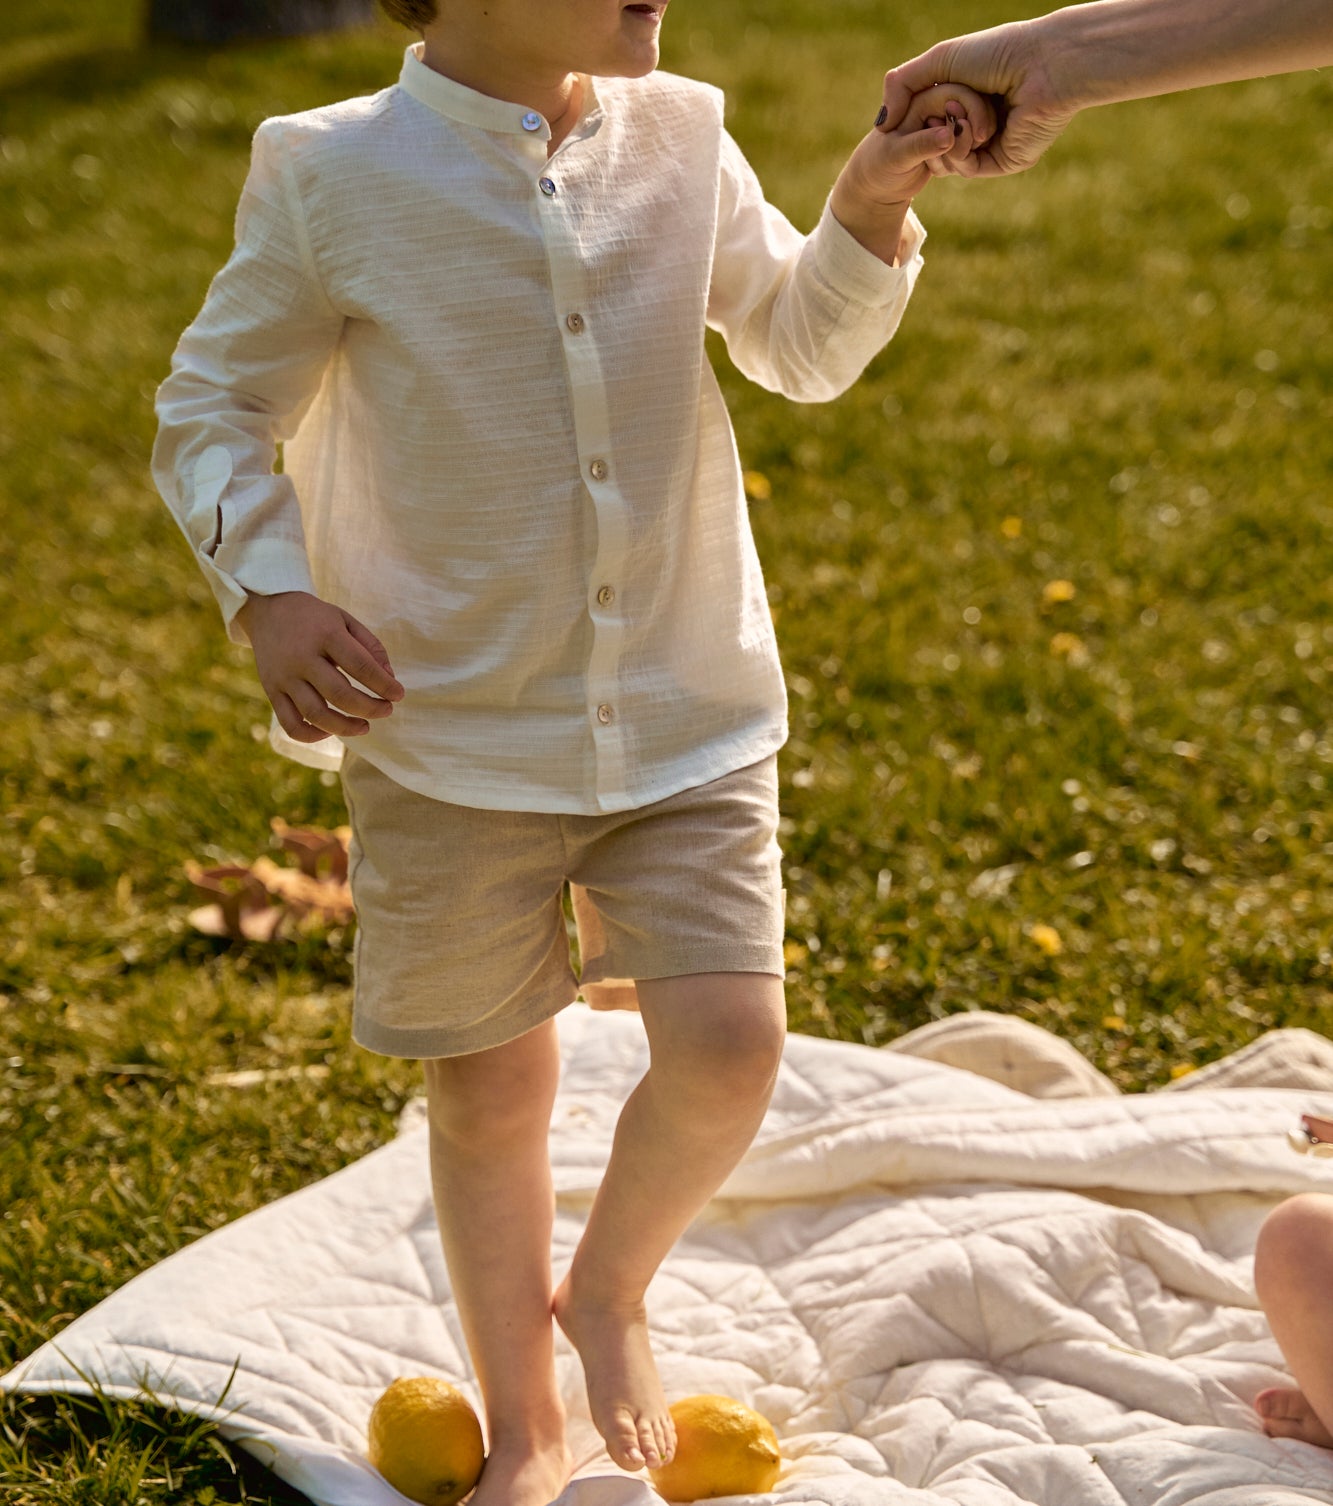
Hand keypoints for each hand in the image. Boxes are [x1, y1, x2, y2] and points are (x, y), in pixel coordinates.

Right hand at [235, 590, 404, 742]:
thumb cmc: (315, 619)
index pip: (361, 666)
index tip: (398, 694)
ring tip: (364, 726)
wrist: (268, 610)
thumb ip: (371, 647)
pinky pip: (290, 724)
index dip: (384, 685)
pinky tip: (329, 731)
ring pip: (316, 715)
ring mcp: (284, 677)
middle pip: (340, 694)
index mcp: (326, 635)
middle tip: (386, 710)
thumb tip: (389, 679)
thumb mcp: (346, 620)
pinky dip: (311, 735)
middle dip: (369, 708)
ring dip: (345, 727)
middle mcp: (302, 658)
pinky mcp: (271, 691)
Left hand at [831, 83, 996, 261]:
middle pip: (972, 106)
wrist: (875, 184)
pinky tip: (959, 167)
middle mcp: (935, 105)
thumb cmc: (879, 166)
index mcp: (922, 97)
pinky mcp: (951, 139)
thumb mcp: (897, 156)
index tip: (979, 136)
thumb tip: (948, 136)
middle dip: (977, 129)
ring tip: (960, 163)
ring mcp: (945, 121)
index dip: (973, 111)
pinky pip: (971, 143)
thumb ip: (921, 145)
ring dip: (974, 144)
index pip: (959, 92)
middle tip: (972, 153)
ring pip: (975, 124)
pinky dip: (970, 155)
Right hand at [881, 21, 1077, 177]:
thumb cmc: (998, 53)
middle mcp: (980, 121)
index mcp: (969, 95)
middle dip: (928, 132)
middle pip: (934, 143)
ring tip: (957, 120)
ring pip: (948, 160)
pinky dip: (959, 155)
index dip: (915, 117)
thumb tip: (882, 125)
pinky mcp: (1003, 161)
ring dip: (944, 143)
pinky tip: (968, 135)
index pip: (928, 119)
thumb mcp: (940, 60)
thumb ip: (902, 85)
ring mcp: (991, 144)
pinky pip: (967, 168)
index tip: (916, 109)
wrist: (1043, 67)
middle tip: (943, 112)